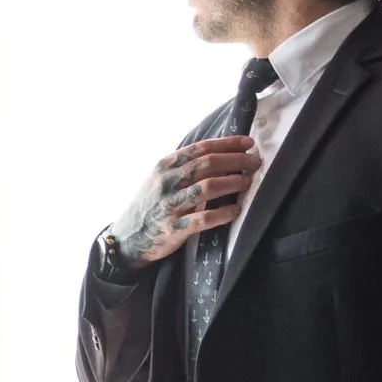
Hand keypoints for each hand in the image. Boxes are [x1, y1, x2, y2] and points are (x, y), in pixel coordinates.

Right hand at [109, 136, 258, 266]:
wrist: (127, 238)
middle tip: (254, 162)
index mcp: (164, 166)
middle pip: (207, 164)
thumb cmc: (149, 206)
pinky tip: (235, 211)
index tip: (247, 143)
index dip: (227, 144)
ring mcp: (170, 206)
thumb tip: (221, 158)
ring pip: (207, 188)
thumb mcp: (159, 180)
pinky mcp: (174, 229)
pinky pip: (203, 219)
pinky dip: (222, 213)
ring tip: (247, 182)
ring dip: (232, 183)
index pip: (200, 148)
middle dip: (235, 161)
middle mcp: (167, 182)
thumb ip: (183, 169)